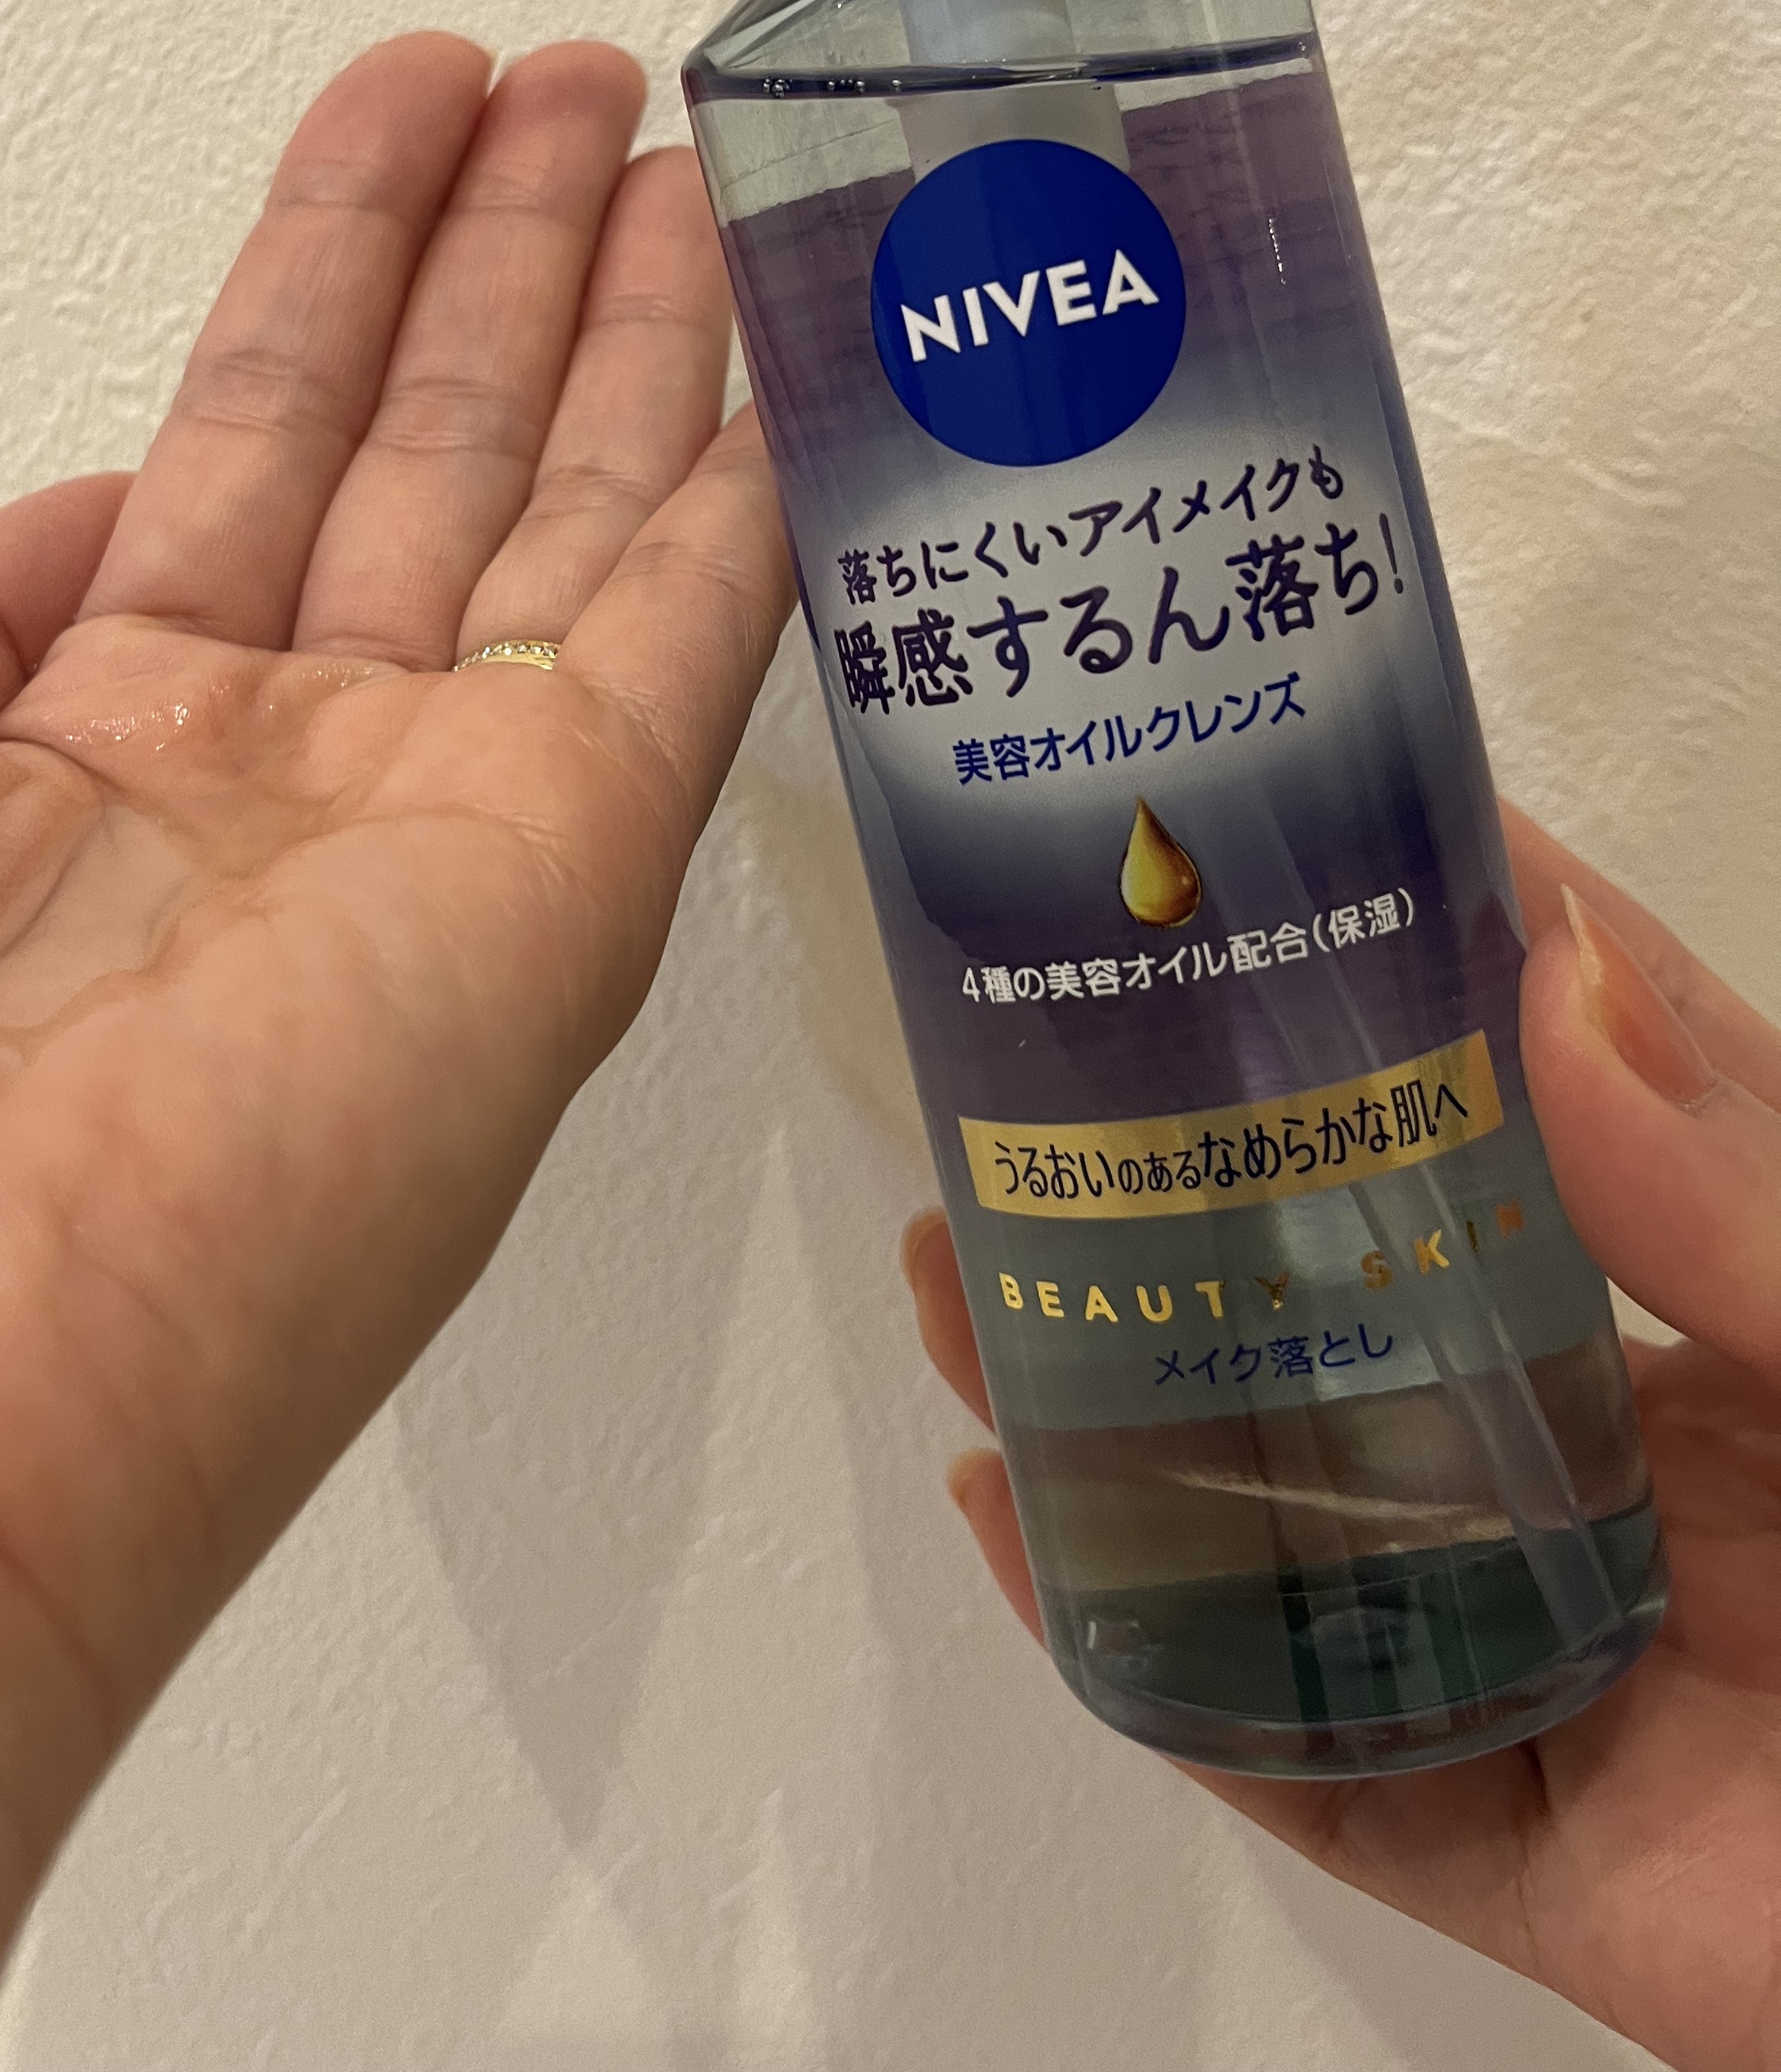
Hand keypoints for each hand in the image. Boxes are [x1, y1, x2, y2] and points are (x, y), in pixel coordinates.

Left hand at [0, 33, 790, 2071]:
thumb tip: (99, 533)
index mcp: (74, 758)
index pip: (250, 454)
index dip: (331, 272)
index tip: (408, 118)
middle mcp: (273, 795)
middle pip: (427, 459)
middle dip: (505, 260)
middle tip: (589, 78)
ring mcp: (427, 838)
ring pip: (566, 513)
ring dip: (626, 321)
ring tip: (676, 133)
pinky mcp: (556, 882)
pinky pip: (682, 640)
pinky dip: (743, 489)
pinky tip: (786, 344)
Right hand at [905, 807, 1780, 2071]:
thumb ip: (1746, 1196)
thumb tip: (1550, 977)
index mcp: (1751, 1305)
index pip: (1563, 1088)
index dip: (1422, 949)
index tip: (1276, 825)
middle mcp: (1639, 1453)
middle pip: (1368, 1296)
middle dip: (1188, 1178)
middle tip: (1033, 1060)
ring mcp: (1569, 1646)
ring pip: (1293, 1508)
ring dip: (1110, 1391)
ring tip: (963, 1269)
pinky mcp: (1529, 1842)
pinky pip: (1302, 1754)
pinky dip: (1148, 1656)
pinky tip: (1025, 1521)